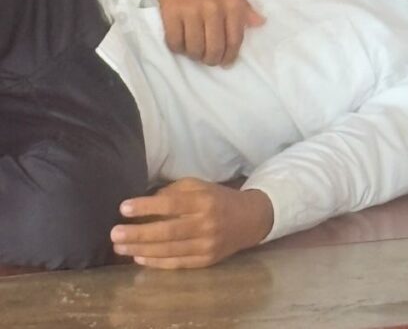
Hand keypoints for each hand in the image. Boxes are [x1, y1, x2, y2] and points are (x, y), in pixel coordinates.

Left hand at [111, 179, 273, 268]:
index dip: (147, 206)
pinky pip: (176, 263)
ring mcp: (207, 245)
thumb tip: (147, 202)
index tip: (124, 208)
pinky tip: (139, 258)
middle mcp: (206, 224)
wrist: (249, 219)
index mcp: (205, 200)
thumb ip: (176, 191)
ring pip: (169, 250)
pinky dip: (156, 262)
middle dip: (138, 233)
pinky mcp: (206, 261)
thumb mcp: (201, 187)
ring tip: (120, 247)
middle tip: (115, 233)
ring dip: (141, 250)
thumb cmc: (218, 199)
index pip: (172, 204)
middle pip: (167, 231)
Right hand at [123, 0, 264, 65]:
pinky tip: (181, 43)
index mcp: (232, 3)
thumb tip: (260, 23)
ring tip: (195, 51)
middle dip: (212, 59)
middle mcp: (214, 9)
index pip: (235, 40)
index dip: (230, 56)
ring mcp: (191, 12)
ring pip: (194, 48)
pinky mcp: (170, 13)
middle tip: (209, 59)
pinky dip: (178, 48)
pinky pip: (174, 42)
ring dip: (194, 55)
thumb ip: (244, 7)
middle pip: (214, 49)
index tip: (225, 62)